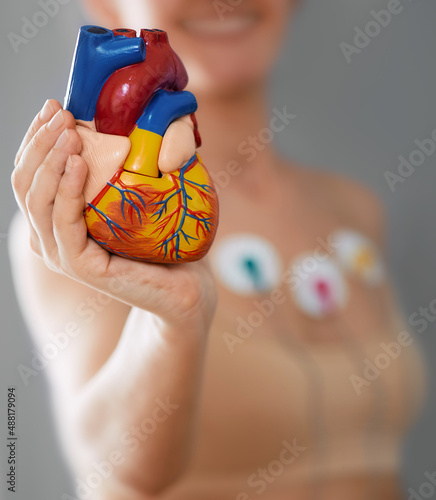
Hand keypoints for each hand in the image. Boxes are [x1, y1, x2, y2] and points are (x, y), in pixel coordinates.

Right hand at [11, 99, 216, 331]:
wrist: (185, 282)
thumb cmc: (162, 237)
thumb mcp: (134, 192)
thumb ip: (116, 165)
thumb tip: (119, 115)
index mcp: (56, 219)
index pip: (32, 173)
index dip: (37, 137)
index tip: (55, 105)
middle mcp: (50, 237)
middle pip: (27, 182)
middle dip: (40, 141)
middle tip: (61, 110)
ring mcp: (62, 254)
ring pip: (38, 199)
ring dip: (50, 158)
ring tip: (70, 129)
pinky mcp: (81, 267)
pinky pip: (63, 221)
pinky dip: (66, 189)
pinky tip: (78, 161)